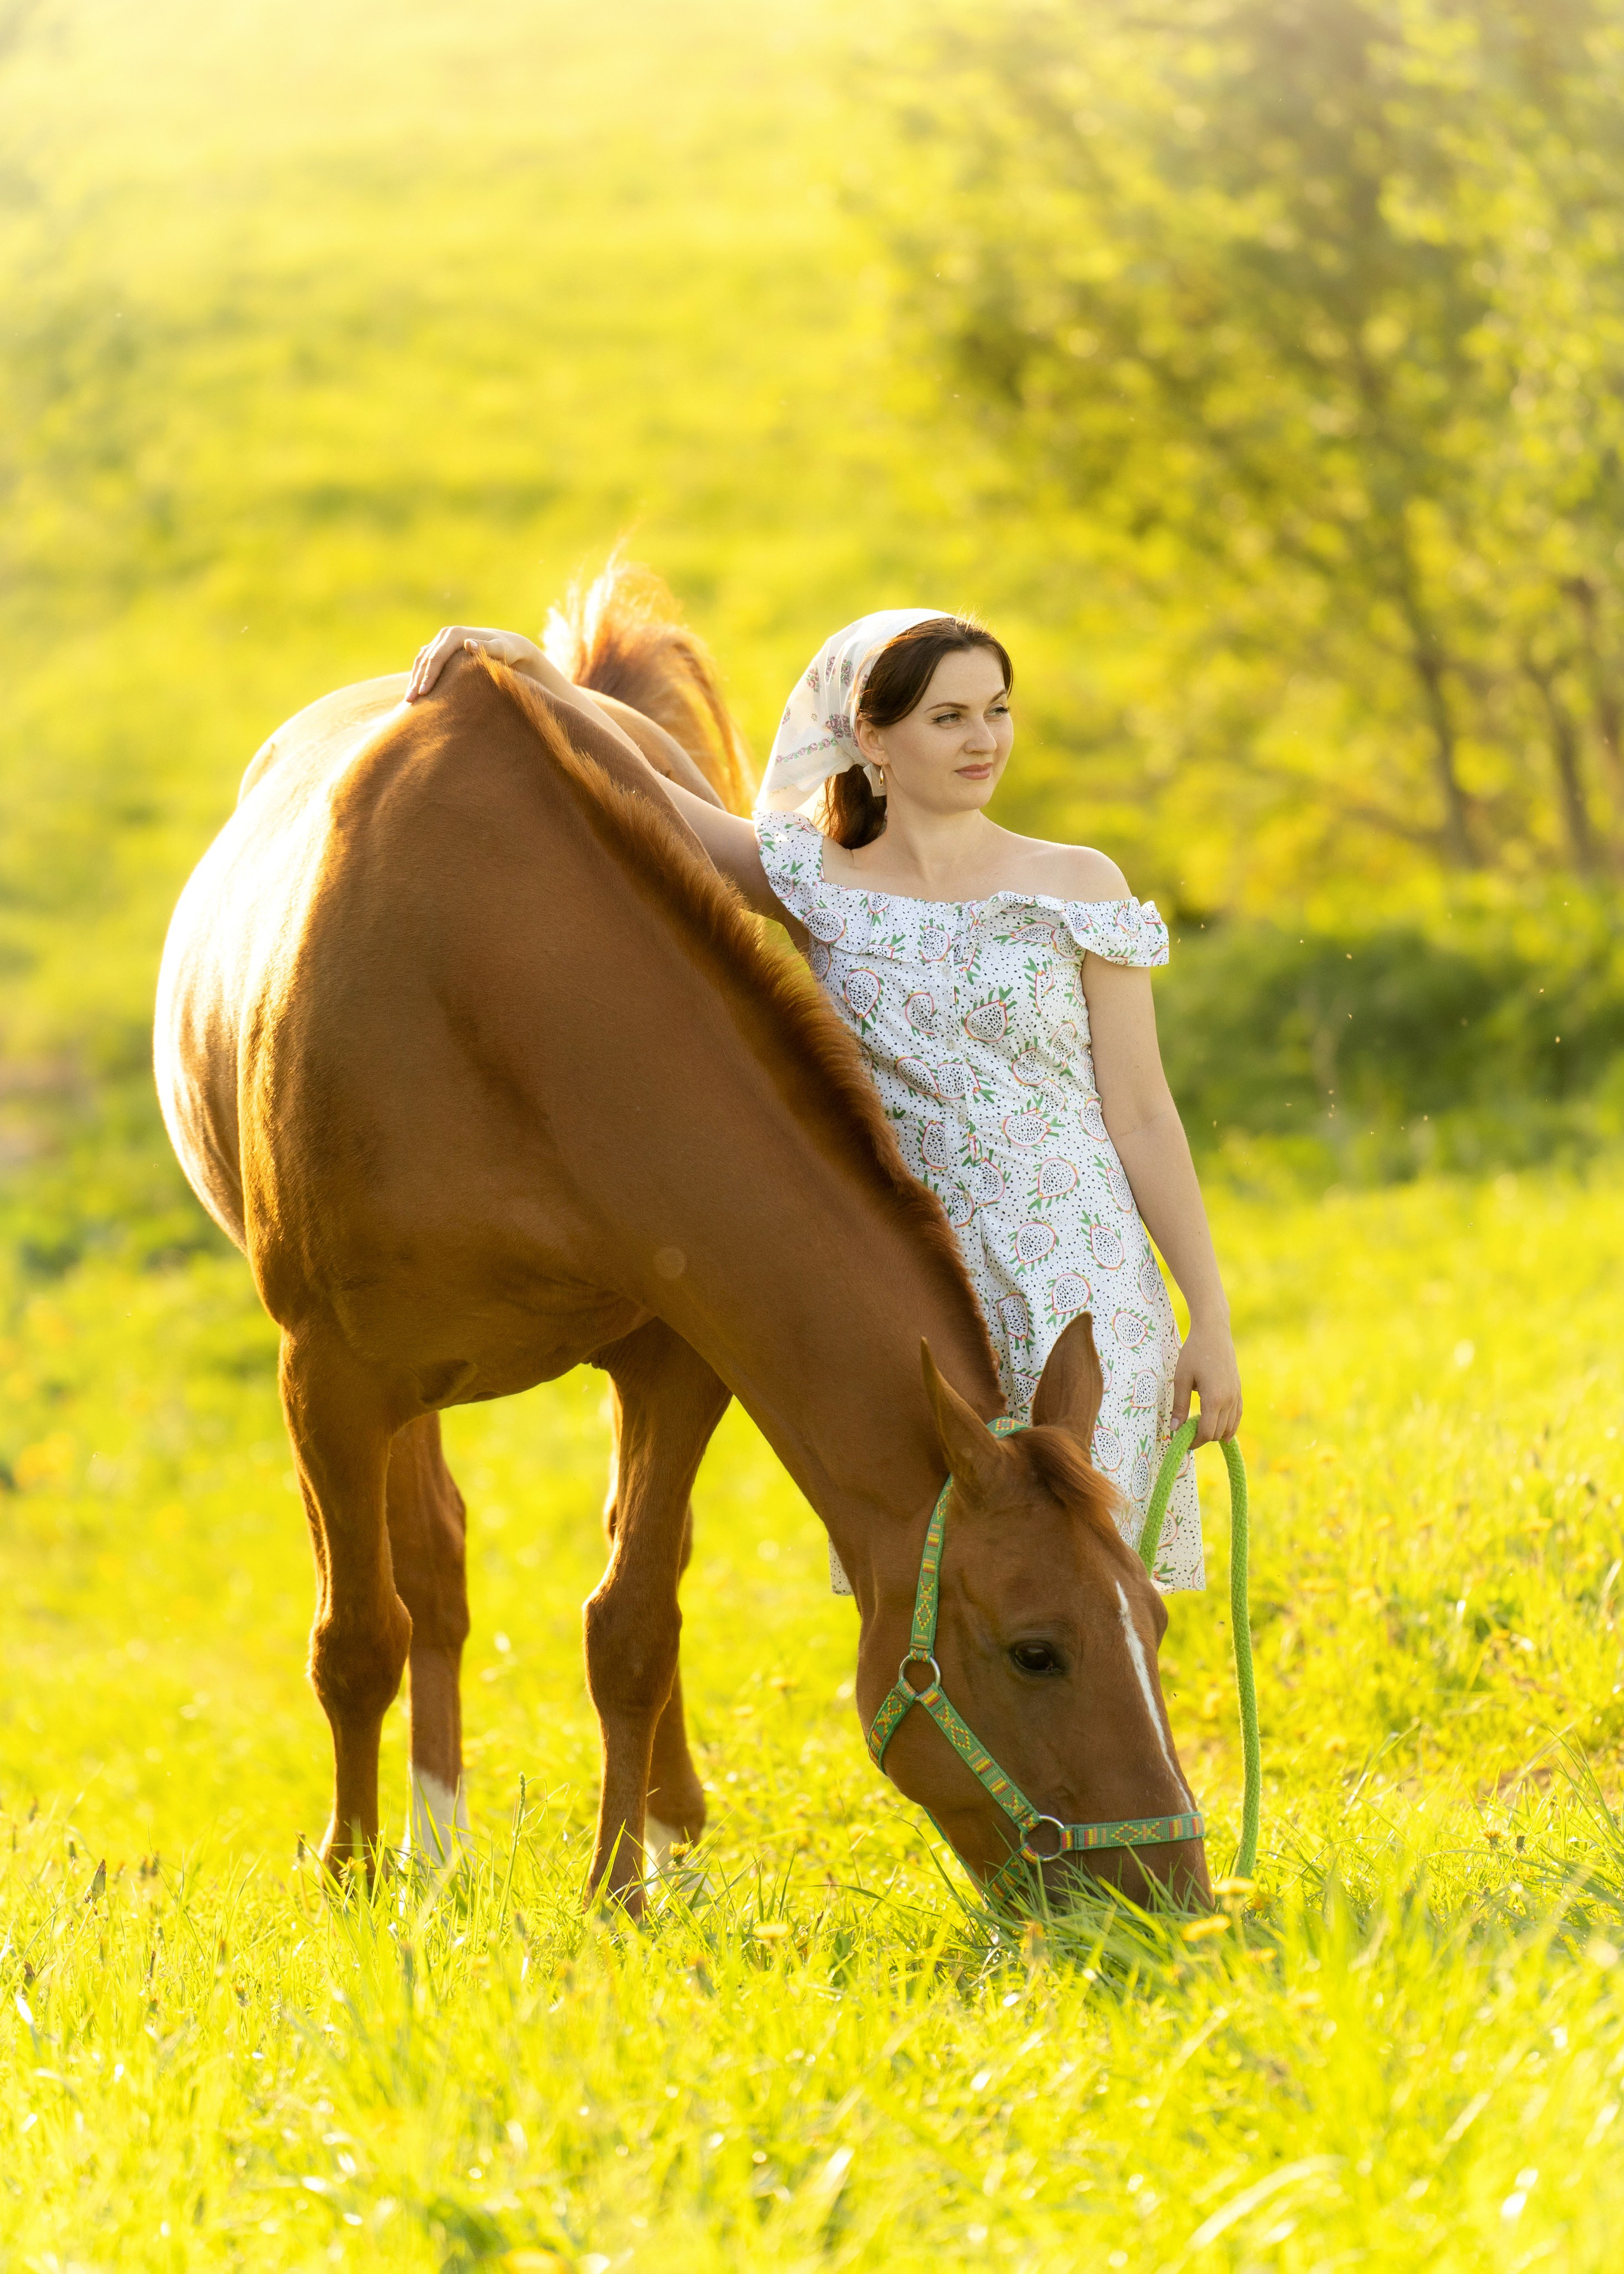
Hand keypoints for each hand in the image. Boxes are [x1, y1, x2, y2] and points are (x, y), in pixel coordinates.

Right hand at [406, 625, 541, 702]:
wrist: (507, 645)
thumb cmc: (506, 650)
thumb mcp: (501, 649)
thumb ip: (486, 648)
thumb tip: (468, 645)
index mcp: (455, 634)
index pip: (437, 656)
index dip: (429, 675)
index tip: (424, 693)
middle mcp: (445, 635)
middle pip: (425, 660)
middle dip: (417, 681)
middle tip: (410, 702)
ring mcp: (441, 642)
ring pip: (421, 661)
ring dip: (414, 680)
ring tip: (409, 701)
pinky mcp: (441, 650)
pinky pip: (425, 663)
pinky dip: (419, 677)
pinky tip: (416, 693)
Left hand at [1172, 1318, 1241, 1445]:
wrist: (1214, 1332)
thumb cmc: (1194, 1352)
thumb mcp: (1181, 1379)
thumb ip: (1179, 1406)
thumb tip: (1174, 1429)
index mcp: (1215, 1399)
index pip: (1206, 1432)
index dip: (1194, 1441)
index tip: (1182, 1440)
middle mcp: (1229, 1400)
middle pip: (1218, 1432)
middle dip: (1202, 1437)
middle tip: (1187, 1433)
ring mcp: (1236, 1395)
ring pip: (1230, 1427)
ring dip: (1215, 1433)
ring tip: (1199, 1430)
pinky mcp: (1238, 1390)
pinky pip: (1237, 1415)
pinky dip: (1229, 1425)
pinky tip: (1223, 1431)